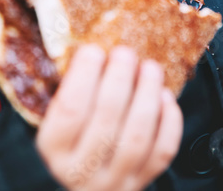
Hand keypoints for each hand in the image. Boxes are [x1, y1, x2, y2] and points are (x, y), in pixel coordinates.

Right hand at [35, 45, 182, 190]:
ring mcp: (114, 179)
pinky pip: (161, 151)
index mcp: (55, 149)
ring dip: (146, 96)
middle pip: (105, 122)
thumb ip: (70, 92)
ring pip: (136, 138)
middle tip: (125, 53)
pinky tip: (164, 96)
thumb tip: (91, 47)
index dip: (83, 76)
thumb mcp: (59, 121)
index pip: (70, 111)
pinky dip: (167, 120)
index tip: (93, 50)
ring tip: (150, 68)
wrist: (91, 185)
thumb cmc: (74, 141)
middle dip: (118, 80)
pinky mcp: (143, 181)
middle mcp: (82, 170)